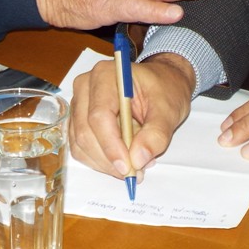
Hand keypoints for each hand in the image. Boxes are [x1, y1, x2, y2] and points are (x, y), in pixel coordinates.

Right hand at [70, 53, 195, 178]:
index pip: (99, 115)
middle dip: (109, 159)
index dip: (111, 145)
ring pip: (80, 144)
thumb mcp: (169, 109)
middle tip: (135, 173)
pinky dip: (100, 160)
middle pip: (86, 132)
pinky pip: (81, 147)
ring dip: (105, 162)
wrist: (162, 82)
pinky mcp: (79, 120)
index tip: (128, 167)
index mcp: (105, 75)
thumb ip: (156, 134)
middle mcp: (85, 87)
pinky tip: (123, 158)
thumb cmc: (165, 89)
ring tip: (135, 163)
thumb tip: (138, 159)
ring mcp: (79, 104)